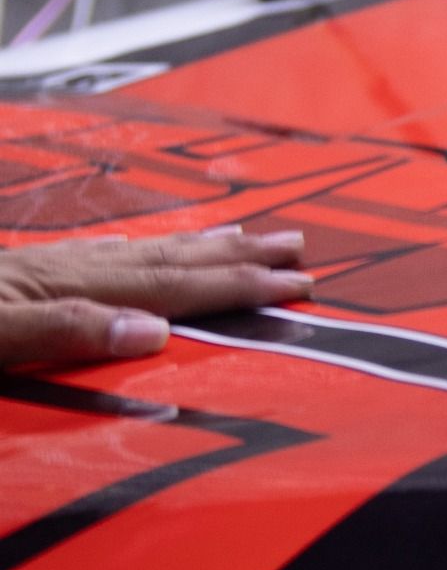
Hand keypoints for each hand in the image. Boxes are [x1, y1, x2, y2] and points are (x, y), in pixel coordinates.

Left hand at [0, 228, 310, 367]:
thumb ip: (64, 331)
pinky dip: (136, 251)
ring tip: (241, 238)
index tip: (296, 281)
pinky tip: (140, 247)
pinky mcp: (19, 274)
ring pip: (140, 252)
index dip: (236, 285)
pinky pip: (99, 255)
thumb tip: (153, 330)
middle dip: (238, 256)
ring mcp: (42, 268)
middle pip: (168, 260)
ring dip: (198, 248)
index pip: (170, 286)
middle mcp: (64, 270)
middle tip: (295, 243)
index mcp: (65, 289)